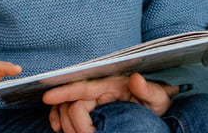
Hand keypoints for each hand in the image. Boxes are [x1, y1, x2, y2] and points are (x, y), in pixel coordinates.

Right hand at [44, 74, 175, 132]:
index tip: (48, 98)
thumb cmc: (158, 99)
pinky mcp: (91, 107)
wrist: (159, 104)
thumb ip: (147, 89)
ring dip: (63, 121)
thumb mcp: (157, 96)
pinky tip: (60, 129)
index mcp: (111, 85)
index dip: (64, 91)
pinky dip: (59, 119)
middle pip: (72, 104)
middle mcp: (99, 90)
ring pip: (66, 107)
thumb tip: (136, 79)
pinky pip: (68, 111)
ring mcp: (93, 98)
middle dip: (72, 123)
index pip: (83, 87)